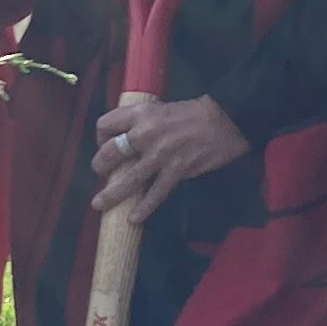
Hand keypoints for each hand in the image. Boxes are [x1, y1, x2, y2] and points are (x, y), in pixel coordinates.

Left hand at [89, 90, 248, 219]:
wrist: (227, 119)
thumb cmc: (194, 112)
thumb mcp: (161, 107)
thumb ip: (142, 121)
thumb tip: (126, 137)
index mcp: (141, 114)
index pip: (105, 125)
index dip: (100, 136)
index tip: (104, 143)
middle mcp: (145, 133)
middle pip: (109, 153)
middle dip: (99, 165)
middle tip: (100, 172)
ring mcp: (160, 155)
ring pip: (127, 179)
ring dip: (110, 194)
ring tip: (99, 204)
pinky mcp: (176, 171)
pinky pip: (155, 194)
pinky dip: (143, 208)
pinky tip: (134, 218)